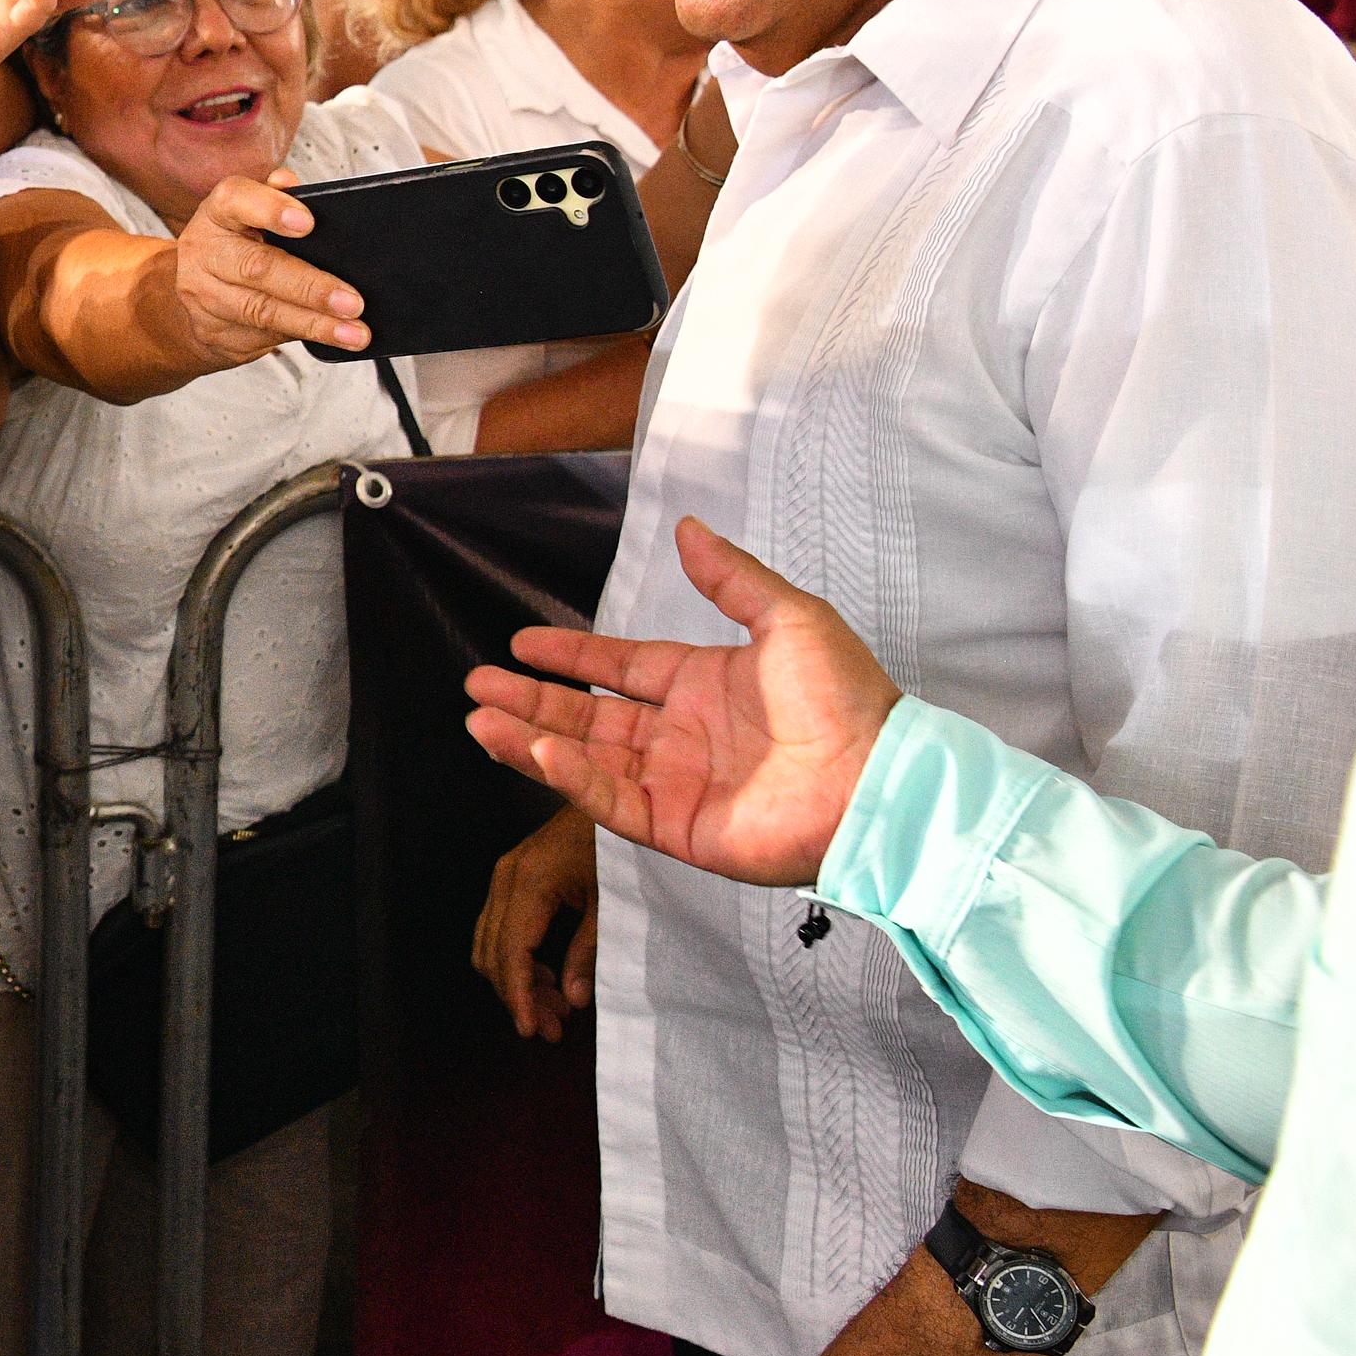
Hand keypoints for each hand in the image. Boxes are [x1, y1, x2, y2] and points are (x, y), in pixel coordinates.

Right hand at [169, 170, 370, 363]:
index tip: (307, 222)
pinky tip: (334, 338)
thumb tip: (292, 184)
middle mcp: (205, 252)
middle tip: (351, 301)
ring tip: (353, 331)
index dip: (271, 209)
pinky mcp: (214, 331)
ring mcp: (205, 296)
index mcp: (218, 213)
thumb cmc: (234, 246)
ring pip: (264, 311)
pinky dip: (305, 337)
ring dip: (315, 323)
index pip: (237, 201)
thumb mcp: (248, 215)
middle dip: (310, 287)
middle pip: (258, 268)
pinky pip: (265, 336)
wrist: (194, 297)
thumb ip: (274, 197)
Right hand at [459, 516, 901, 887]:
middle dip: (531, 699)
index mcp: (705, 685)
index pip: (620, 668)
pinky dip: (567, 776)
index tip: (521, 644)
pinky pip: (609, 799)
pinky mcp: (677, 827)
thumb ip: (730, 577)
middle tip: (478, 685)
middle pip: (588, 715)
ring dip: (530, 737)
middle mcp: (682, 735)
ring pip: (585, 758)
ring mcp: (677, 783)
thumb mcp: (790, 618)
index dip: (571, 657)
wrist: (877, 782)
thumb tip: (688, 528)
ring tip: (480, 718)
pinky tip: (533, 749)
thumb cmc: (847, 700)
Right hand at [471, 802, 599, 1040]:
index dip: (519, 998)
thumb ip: (588, 952)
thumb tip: (572, 998)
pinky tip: (546, 976)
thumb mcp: (612, 902)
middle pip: (492, 953)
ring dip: (515, 980)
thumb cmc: (619, 842)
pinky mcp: (514, 874)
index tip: (533, 1030)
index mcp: (529, 882)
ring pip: (490, 943)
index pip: (511, 954)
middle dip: (517, 996)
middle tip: (552, 1030)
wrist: (614, 788)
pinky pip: (499, 926)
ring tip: (554, 1011)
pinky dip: (516, 958)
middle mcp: (507, 877)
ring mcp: (506, 874)